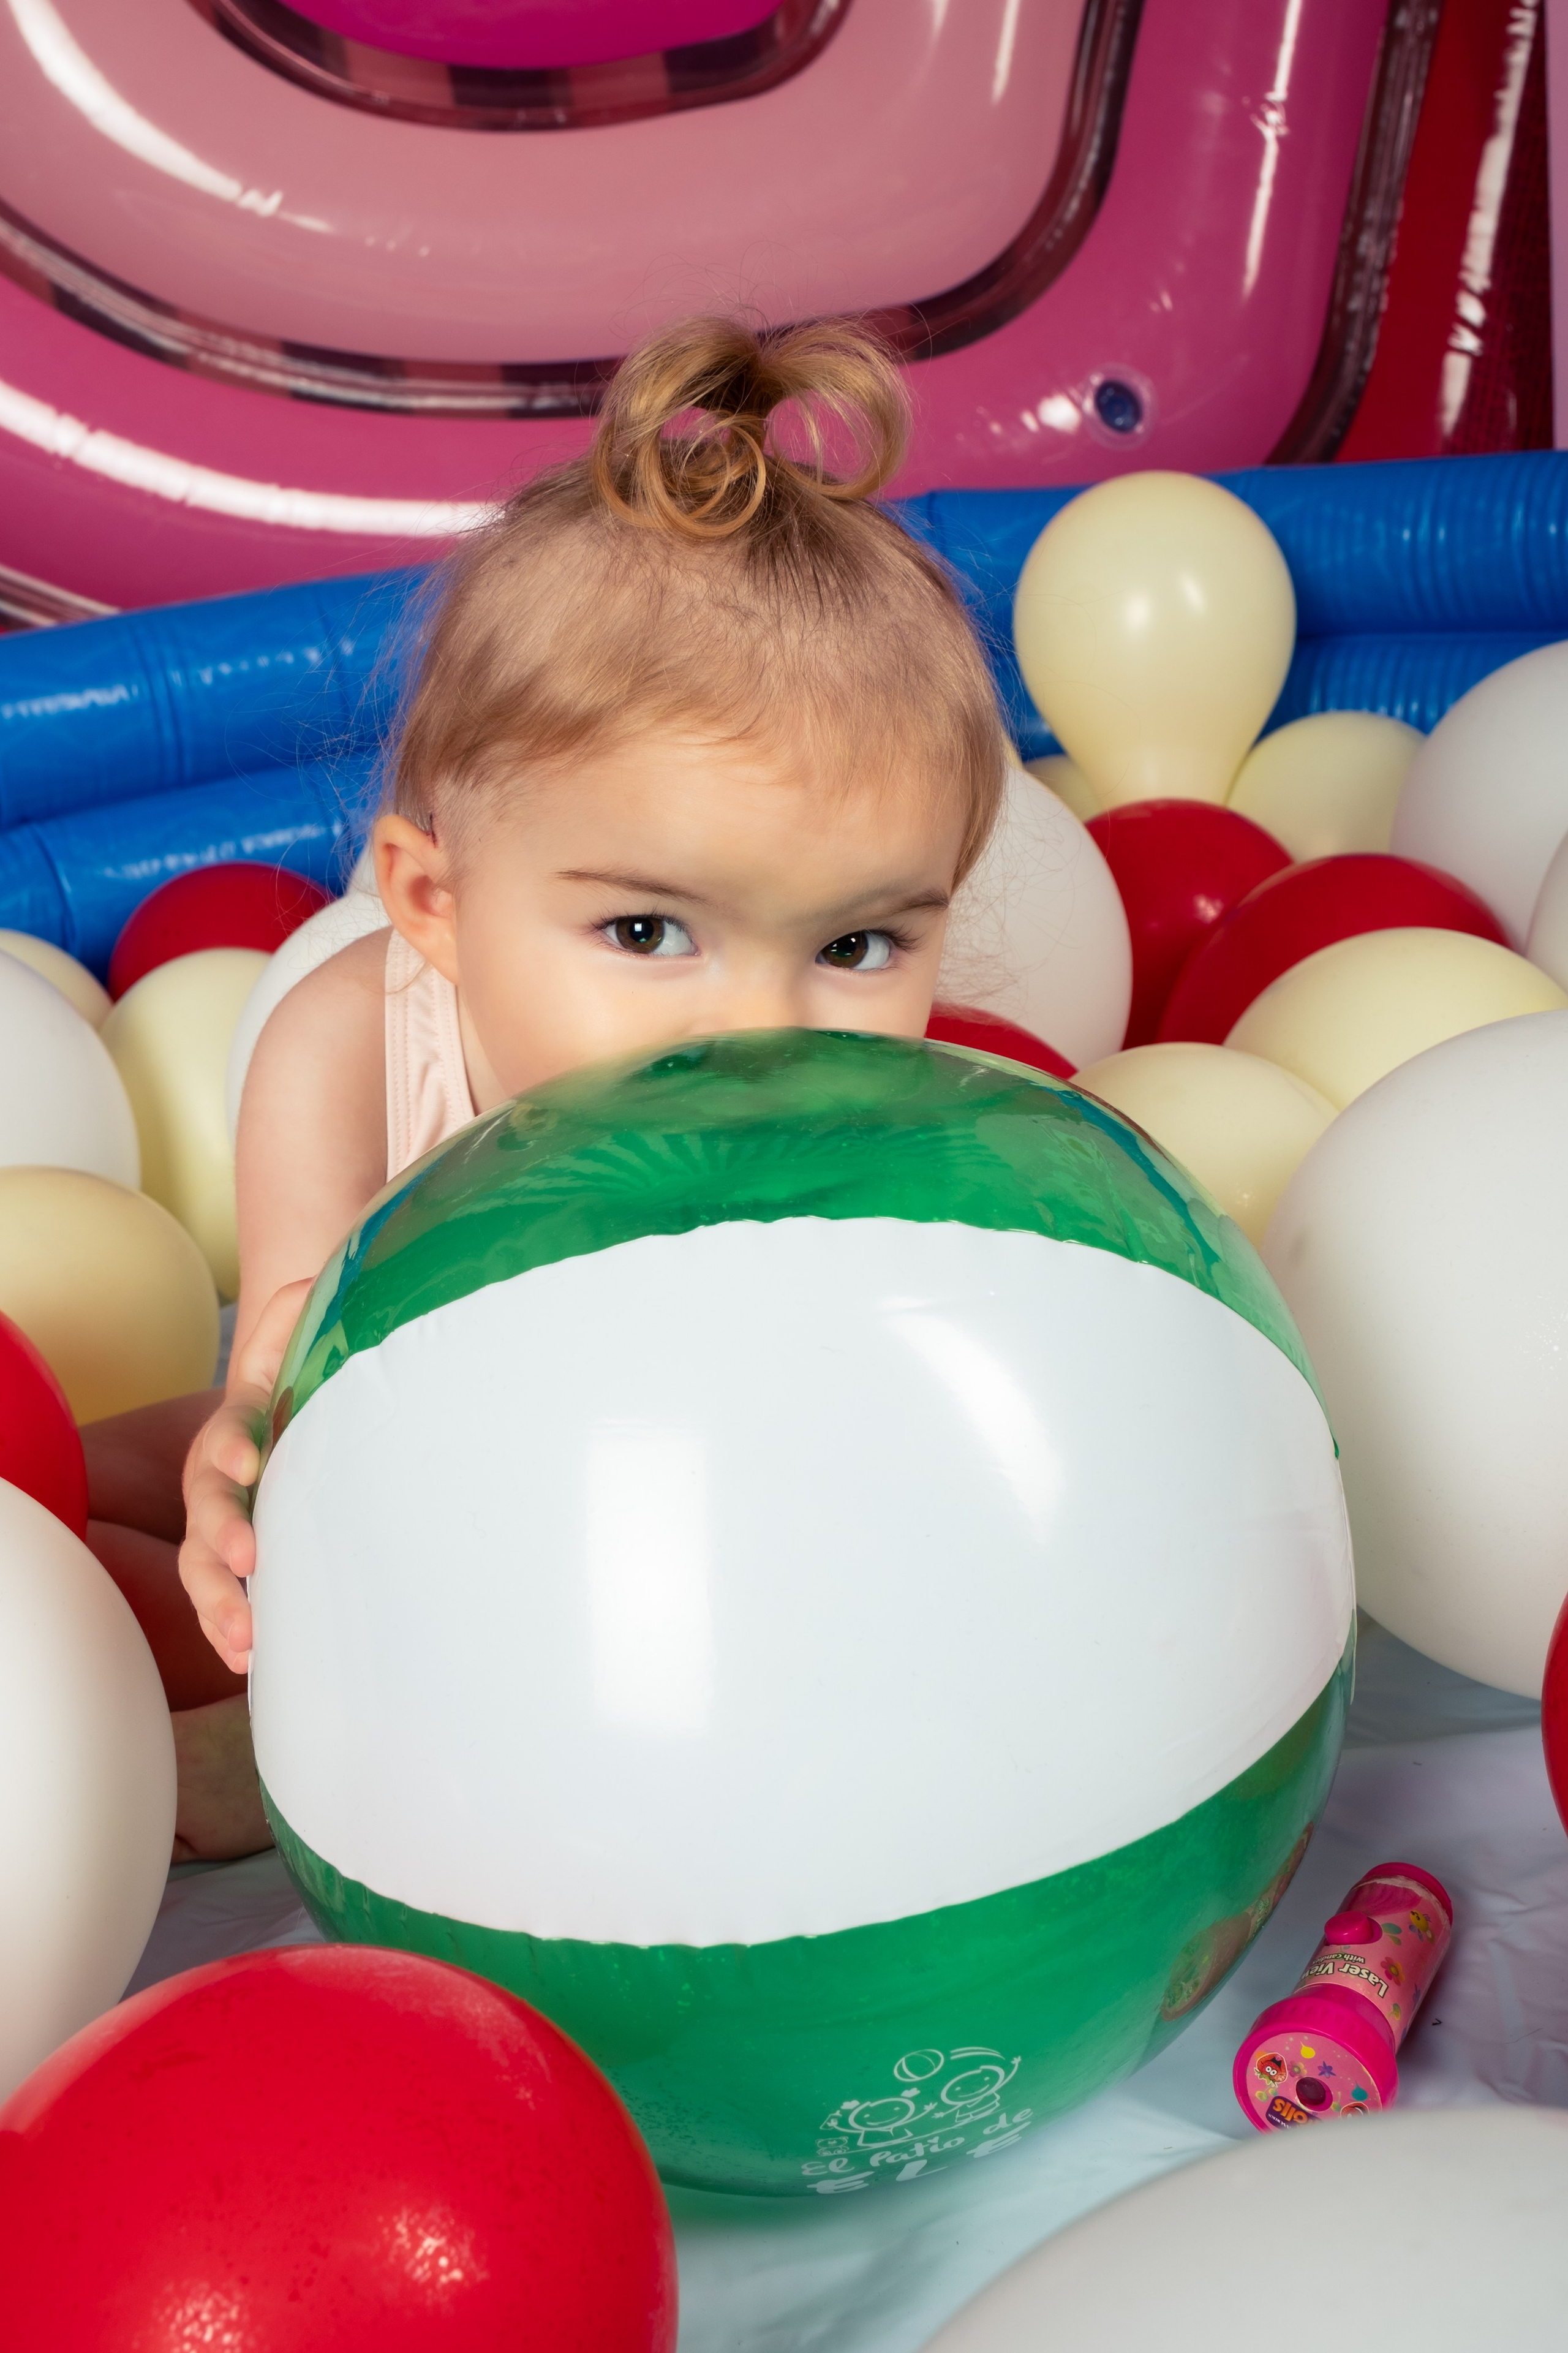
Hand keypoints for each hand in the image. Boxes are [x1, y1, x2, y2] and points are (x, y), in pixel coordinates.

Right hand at [179, 1280, 312, 1672]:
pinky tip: (249, 1661)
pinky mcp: (239, 1563)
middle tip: (249, 1560)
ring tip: (244, 1638)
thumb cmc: (305, 1380)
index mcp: (239, 1424)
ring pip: (204, 1566)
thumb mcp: (303, 1338)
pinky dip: (227, 1629)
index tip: (248, 1459)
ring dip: (220, 1603)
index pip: (230, 1430)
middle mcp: (221, 1479)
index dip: (233, 1444)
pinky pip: (221, 1601)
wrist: (296, 1415)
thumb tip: (315, 1281)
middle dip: (224, 1537)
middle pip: (207, 1511)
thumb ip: (302, 1311)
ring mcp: (224, 1525)